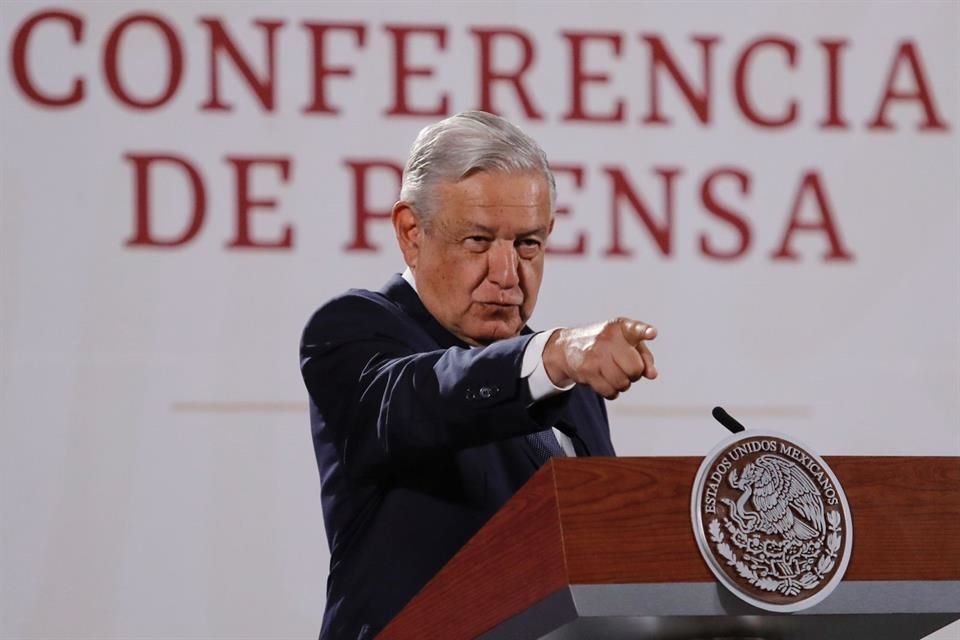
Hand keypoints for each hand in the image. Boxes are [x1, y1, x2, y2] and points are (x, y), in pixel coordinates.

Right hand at [542, 318, 657, 399]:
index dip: (644, 331)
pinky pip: (609, 391)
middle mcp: (608, 339)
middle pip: (635, 369)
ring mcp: (596, 354)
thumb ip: (644, 356)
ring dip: (622, 384)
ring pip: (623, 383)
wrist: (568, 347)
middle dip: (634, 374)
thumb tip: (652, 374)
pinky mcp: (587, 370)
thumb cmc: (604, 345)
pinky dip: (612, 392)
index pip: (635, 329)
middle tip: (625, 368)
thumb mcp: (626, 342)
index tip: (651, 333)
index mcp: (621, 327)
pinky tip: (605, 382)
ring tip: (613, 374)